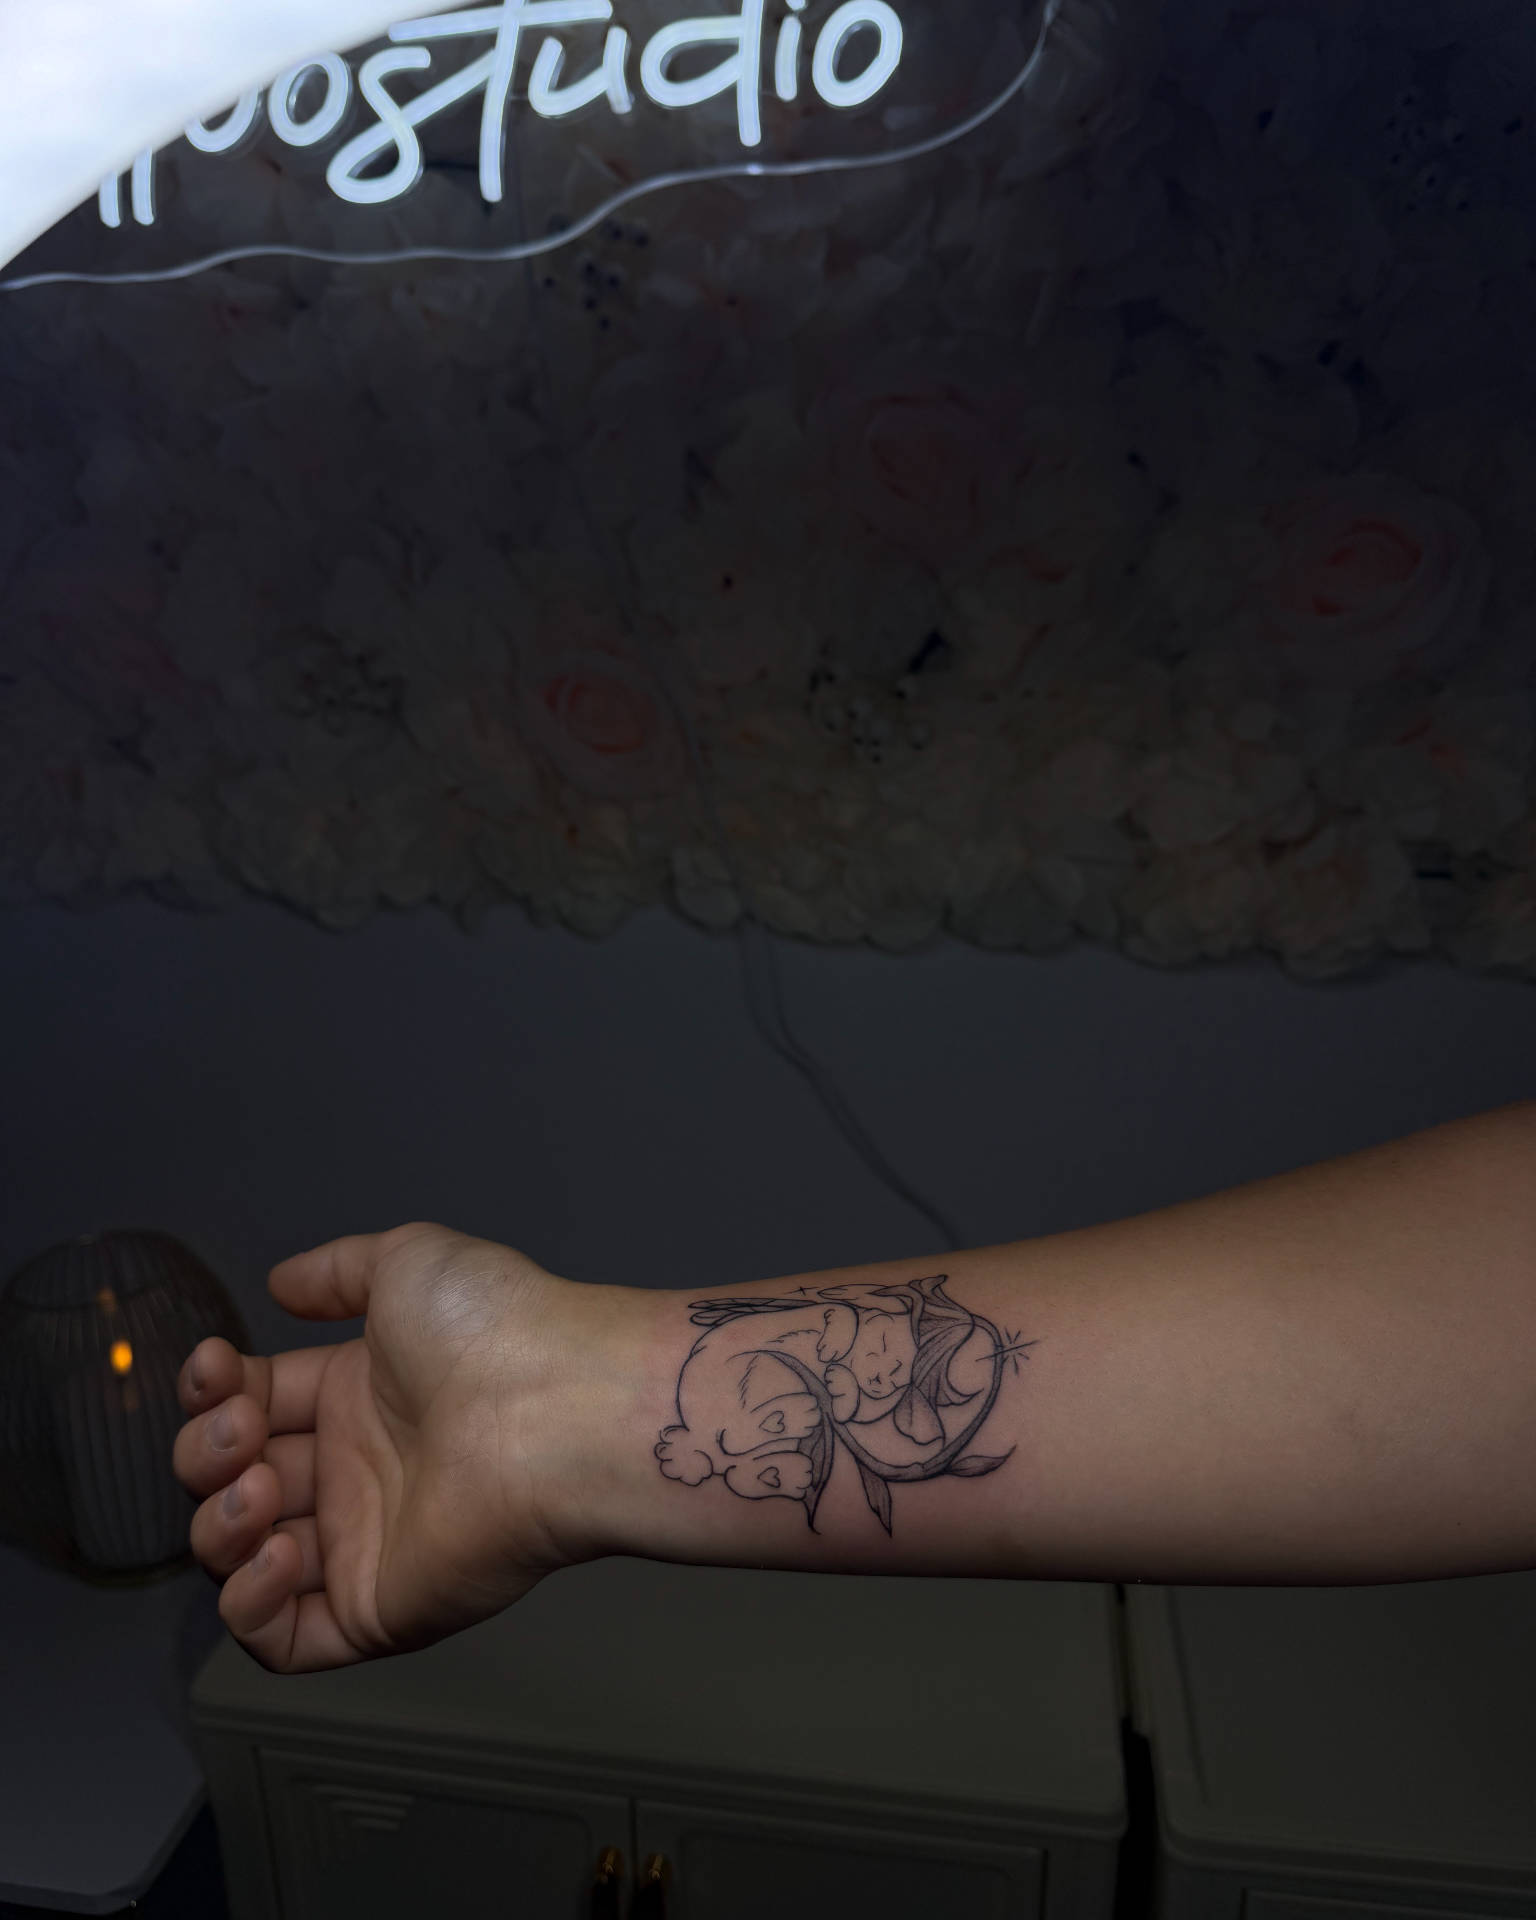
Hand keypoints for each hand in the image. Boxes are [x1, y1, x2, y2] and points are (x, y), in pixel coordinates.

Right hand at [173, 1222, 614, 1673]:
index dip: (213, 1391)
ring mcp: (364, 1545)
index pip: (252, 1404)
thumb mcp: (407, 1261)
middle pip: (233, 1481)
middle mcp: (357, 1472)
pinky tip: (276, 1548)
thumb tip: (283, 1283)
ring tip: (262, 1485)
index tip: (215, 1368)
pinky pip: (280, 1639)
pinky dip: (249, 1603)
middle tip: (244, 1430)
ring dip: (220, 1523)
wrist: (555, 1405)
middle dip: (208, 1453)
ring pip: (241, 1559)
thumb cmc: (492, 1328)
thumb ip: (337, 1271)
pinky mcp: (376, 1611)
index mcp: (358, 1397)